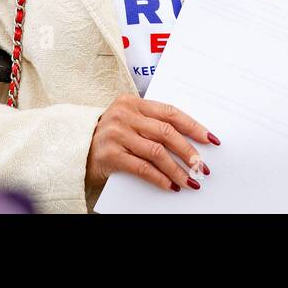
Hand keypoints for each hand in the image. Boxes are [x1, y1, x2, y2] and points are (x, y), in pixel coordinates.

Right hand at [85, 93, 216, 192]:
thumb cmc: (111, 136)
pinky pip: (142, 168)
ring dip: (177, 169)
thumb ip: (153, 124)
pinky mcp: (110, 154)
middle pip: (166, 132)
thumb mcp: (130, 121)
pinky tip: (170, 185)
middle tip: (203, 166)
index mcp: (132, 102)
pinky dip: (160, 178)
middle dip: (188, 151)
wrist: (77, 150)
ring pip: (156, 152)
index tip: (210, 139)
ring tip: (190, 180)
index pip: (169, 112)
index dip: (193, 126)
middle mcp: (124, 115)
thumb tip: (191, 141)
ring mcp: (116, 134)